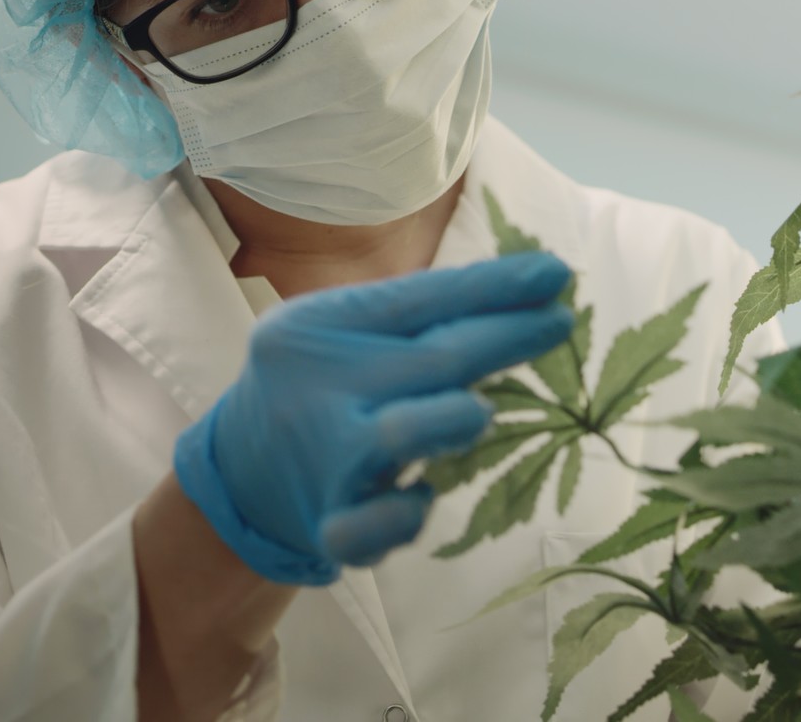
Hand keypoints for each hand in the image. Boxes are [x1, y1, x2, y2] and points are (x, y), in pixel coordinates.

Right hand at [174, 252, 574, 583]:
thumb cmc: (319, 383)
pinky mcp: (328, 526)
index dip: (493, 286)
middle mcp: (316, 388)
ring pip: (403, 435)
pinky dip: (405, 514)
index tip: (557, 273)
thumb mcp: (341, 330)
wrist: (239, 474)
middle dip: (508, 336)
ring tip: (481, 411)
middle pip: (431, 359)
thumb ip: (416, 313)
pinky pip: (376, 527)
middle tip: (561, 320)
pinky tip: (422, 495)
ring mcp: (322, 460)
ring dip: (456, 418)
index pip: (417, 299)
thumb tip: (527, 286)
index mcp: (313, 328)